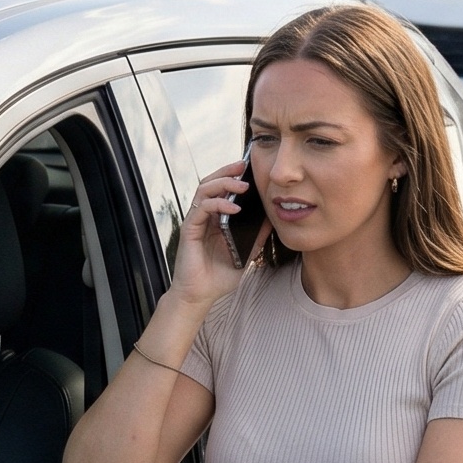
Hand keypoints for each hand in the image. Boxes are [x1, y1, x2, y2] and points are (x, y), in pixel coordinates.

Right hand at [168, 160, 261, 311]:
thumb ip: (256, 237)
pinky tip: (234, 208)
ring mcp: (195, 222)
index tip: (250, 168)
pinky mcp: (189, 230)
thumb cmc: (218, 277)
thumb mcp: (246, 254)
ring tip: (242, 185)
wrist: (200, 296)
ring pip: (204, 190)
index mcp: (215, 219)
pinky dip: (218, 204)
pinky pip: (202, 209)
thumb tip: (273, 220)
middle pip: (211, 183)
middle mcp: (203, 216)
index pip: (221, 189)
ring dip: (223, 183)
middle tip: (244, 165)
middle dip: (227, 171)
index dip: (233, 176)